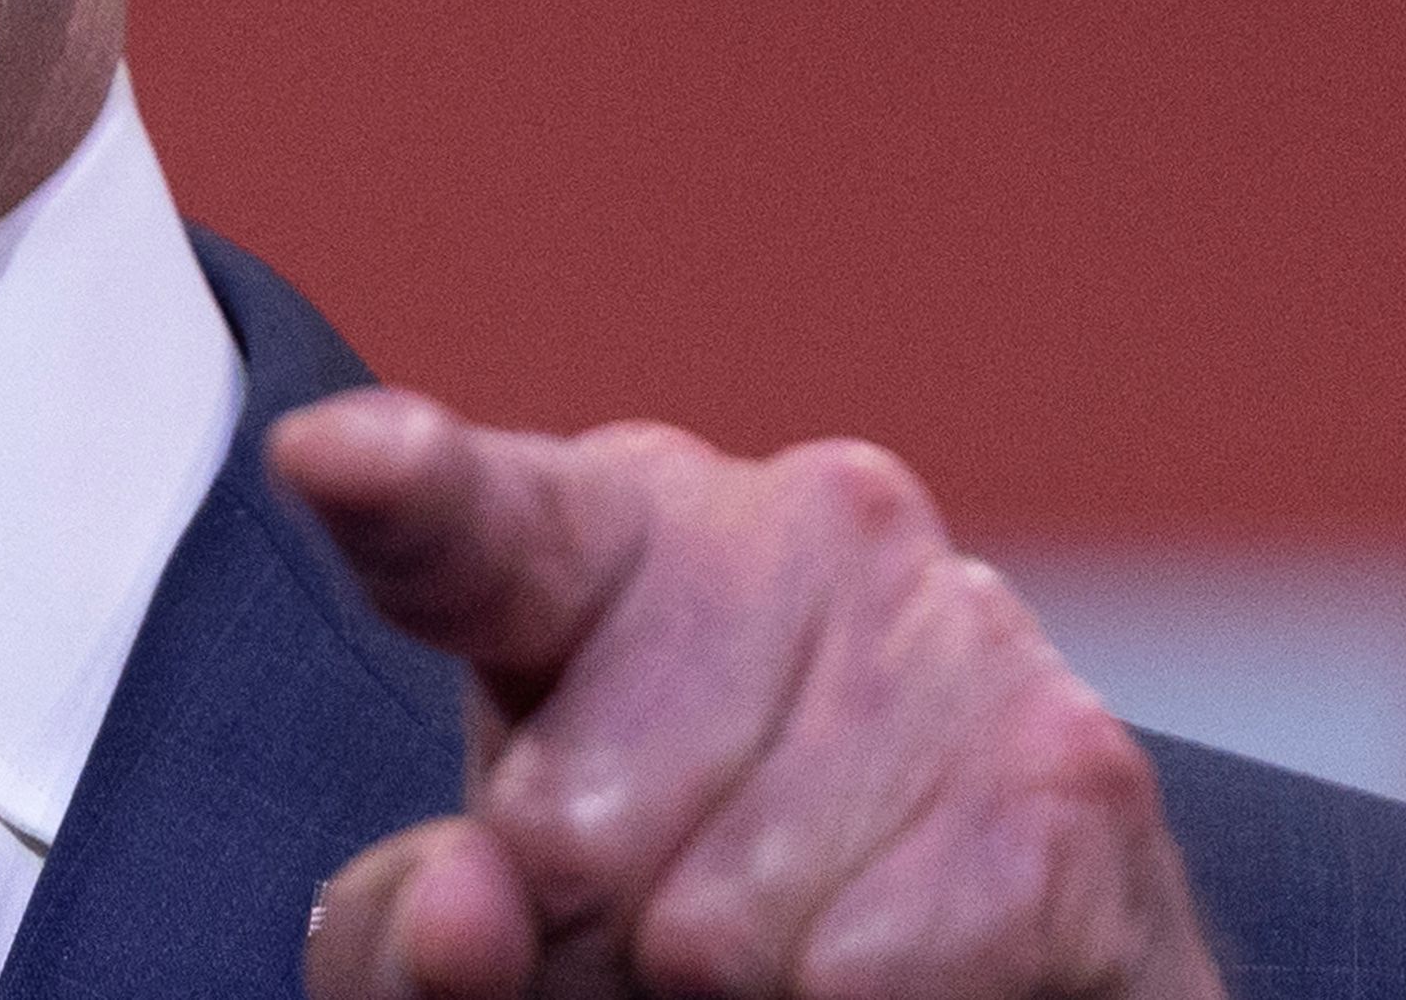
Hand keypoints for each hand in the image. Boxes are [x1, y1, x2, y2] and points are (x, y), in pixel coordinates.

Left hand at [271, 391, 1220, 999]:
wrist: (966, 967)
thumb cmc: (671, 909)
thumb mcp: (490, 928)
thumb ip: (414, 933)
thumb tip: (471, 915)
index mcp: (593, 531)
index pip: (464, 515)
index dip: (393, 487)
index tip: (332, 459)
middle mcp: (785, 520)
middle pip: (569, 829)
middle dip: (593, 937)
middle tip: (664, 927)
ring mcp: (948, 619)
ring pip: (723, 928)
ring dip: (732, 991)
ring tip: (792, 946)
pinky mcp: (1073, 772)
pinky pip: (868, 976)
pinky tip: (890, 966)